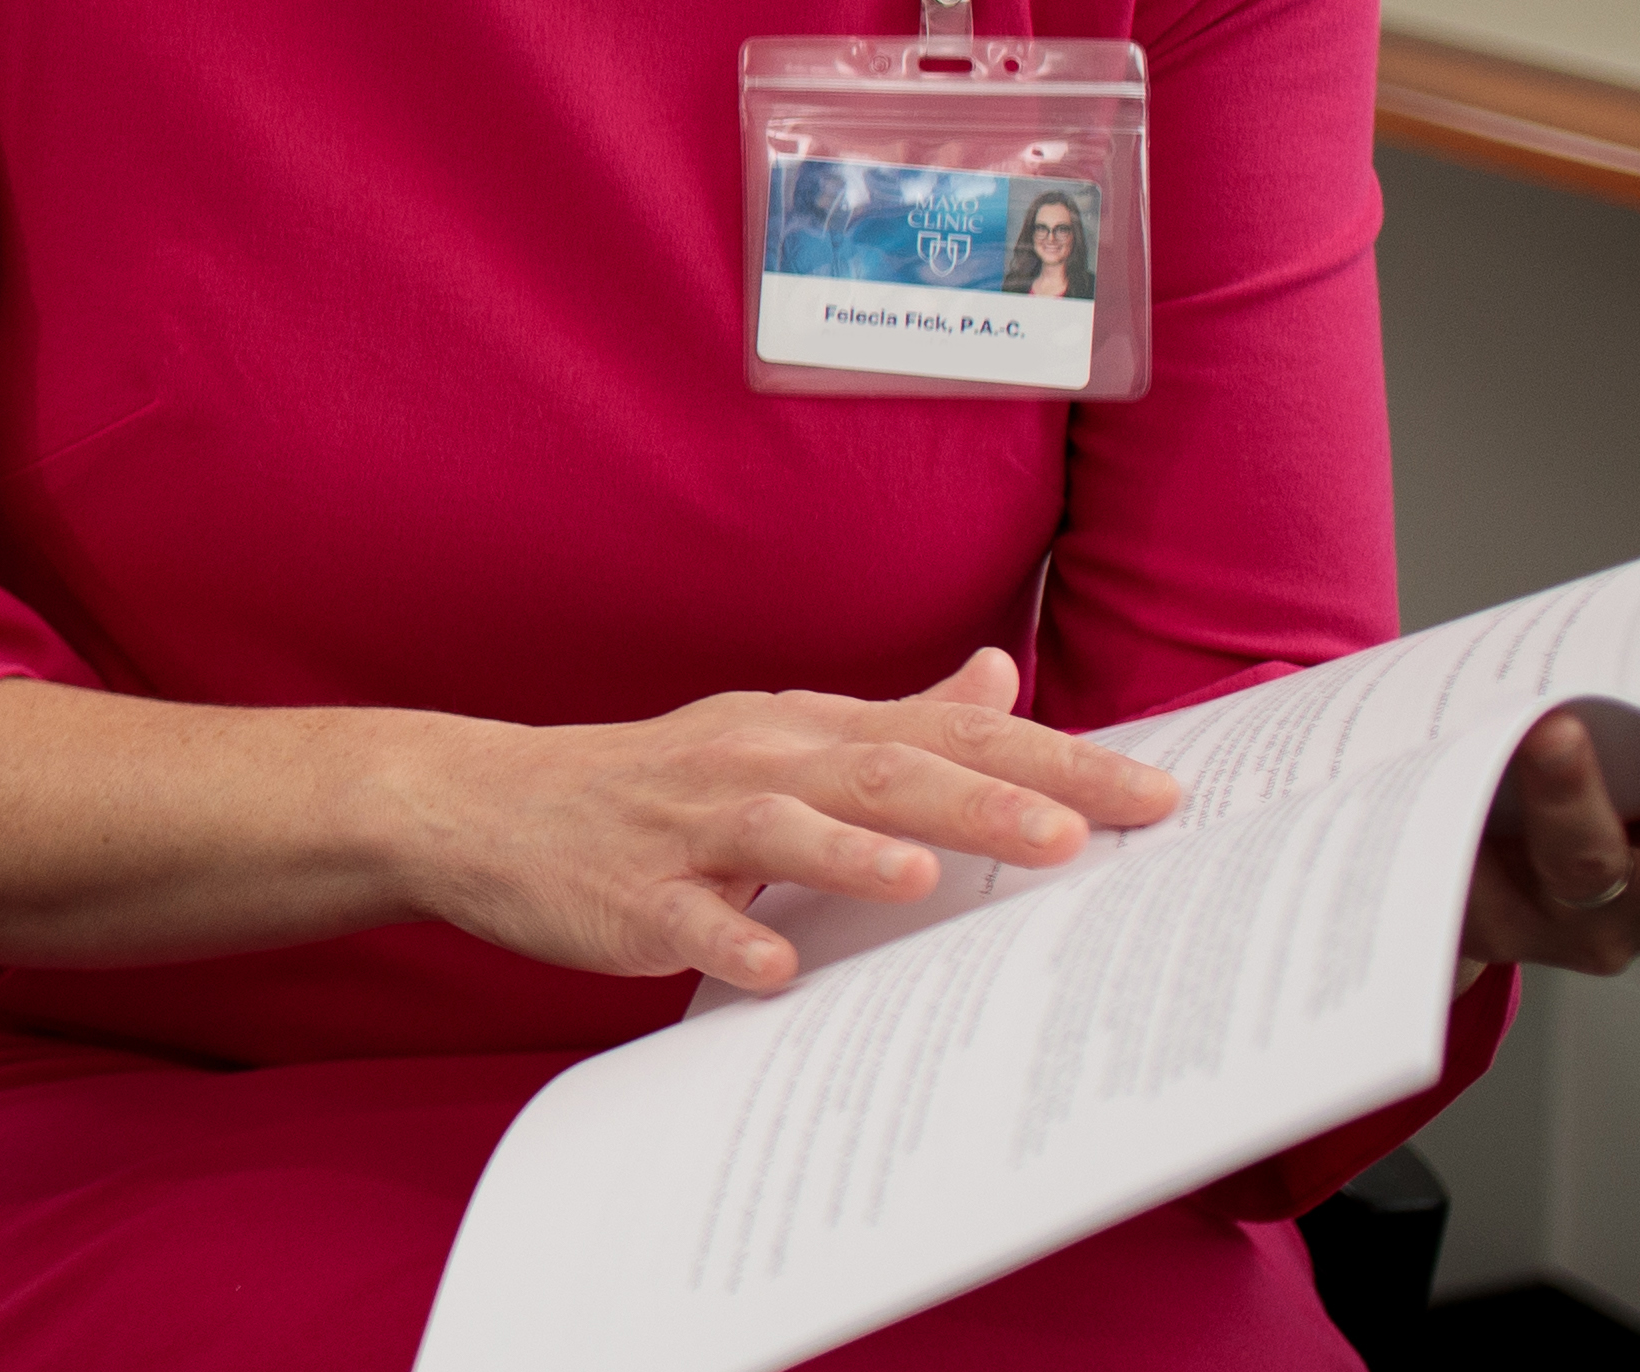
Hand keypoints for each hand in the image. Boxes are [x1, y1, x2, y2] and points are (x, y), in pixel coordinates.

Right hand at [395, 649, 1180, 993]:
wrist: (483, 807)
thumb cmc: (648, 783)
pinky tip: (778, 963)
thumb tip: (1001, 677)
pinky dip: (731, 936)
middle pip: (883, 769)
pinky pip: (686, 918)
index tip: (1156, 793)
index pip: (948, 733)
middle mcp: (754, 761)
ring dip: (858, 848)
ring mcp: (687, 827)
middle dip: (987, 796)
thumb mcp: (776, 730)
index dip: (1052, 758)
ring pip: (784, 828)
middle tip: (1086, 829)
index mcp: (802, 729)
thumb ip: (895, 714)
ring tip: (936, 872)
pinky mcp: (628, 893)